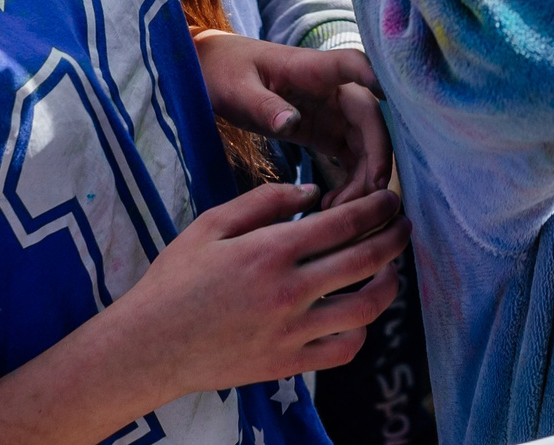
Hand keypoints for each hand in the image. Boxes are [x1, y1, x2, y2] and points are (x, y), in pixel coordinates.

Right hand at [119, 183, 408, 392]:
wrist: (149, 346)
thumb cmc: (176, 279)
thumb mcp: (212, 224)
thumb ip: (264, 200)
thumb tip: (312, 191)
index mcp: (271, 250)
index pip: (346, 222)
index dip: (378, 207)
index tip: (391, 198)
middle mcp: (289, 291)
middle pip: (366, 260)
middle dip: (395, 237)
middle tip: (404, 225)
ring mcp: (292, 331)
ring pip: (366, 308)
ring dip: (390, 283)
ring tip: (390, 268)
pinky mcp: (288, 363)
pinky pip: (344, 349)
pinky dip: (362, 330)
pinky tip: (358, 313)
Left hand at [193, 33, 391, 206]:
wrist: (214, 74)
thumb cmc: (227, 73)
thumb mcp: (238, 89)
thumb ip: (264, 105)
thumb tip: (291, 122)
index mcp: (313, 69)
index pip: (354, 65)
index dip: (378, 79)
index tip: (393, 99)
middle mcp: (332, 89)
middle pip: (370, 119)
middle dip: (376, 157)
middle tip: (368, 198)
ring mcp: (332, 112)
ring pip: (365, 143)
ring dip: (364, 177)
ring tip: (341, 210)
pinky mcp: (325, 132)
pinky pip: (351, 157)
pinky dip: (351, 181)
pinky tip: (333, 205)